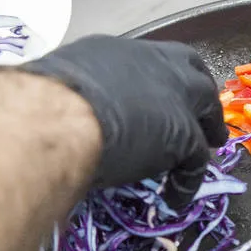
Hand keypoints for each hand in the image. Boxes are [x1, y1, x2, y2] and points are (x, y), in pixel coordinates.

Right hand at [20, 35, 227, 207]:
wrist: (58, 119)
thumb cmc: (42, 103)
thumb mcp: (59, 86)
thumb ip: (73, 94)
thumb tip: (58, 110)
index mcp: (118, 52)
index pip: (148, 61)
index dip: (159, 78)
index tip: (159, 94)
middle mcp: (153, 64)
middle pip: (191, 71)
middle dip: (197, 92)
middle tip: (200, 113)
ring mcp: (175, 97)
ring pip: (207, 109)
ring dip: (207, 130)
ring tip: (209, 148)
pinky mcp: (184, 134)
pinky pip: (196, 162)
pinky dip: (187, 182)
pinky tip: (175, 199)